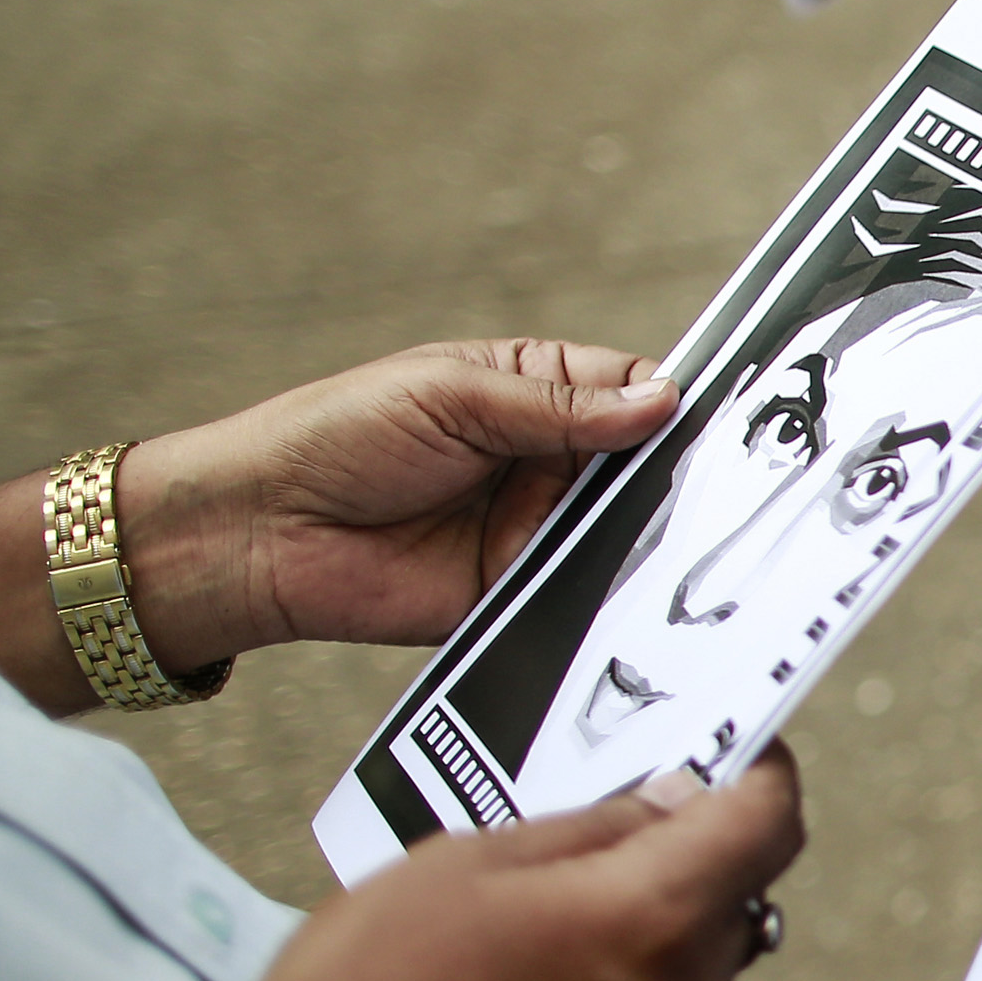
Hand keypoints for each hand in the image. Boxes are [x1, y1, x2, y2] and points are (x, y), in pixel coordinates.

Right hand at [109, 751, 804, 980]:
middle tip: (580, 870)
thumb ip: (595, 828)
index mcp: (655, 917)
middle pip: (726, 909)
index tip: (736, 761)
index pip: (769, 823)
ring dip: (638, 962)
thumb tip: (672, 805)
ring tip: (520, 971)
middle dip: (676, 876)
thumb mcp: (464, 863)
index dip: (758, 779)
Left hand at [118, 340, 677, 672]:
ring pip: (622, 530)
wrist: (259, 534)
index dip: (674, 401)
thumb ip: (560, 406)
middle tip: (719, 479)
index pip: (629, 389)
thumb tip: (661, 398)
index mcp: (531, 391)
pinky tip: (628, 579)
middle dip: (673, 471)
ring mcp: (536, 528)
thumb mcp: (452, 395)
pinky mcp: (521, 591)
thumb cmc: (334, 437)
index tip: (722, 414)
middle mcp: (544, 460)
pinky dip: (606, 588)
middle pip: (640, 464)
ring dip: (644, 531)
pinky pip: (582, 591)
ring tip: (674, 527)